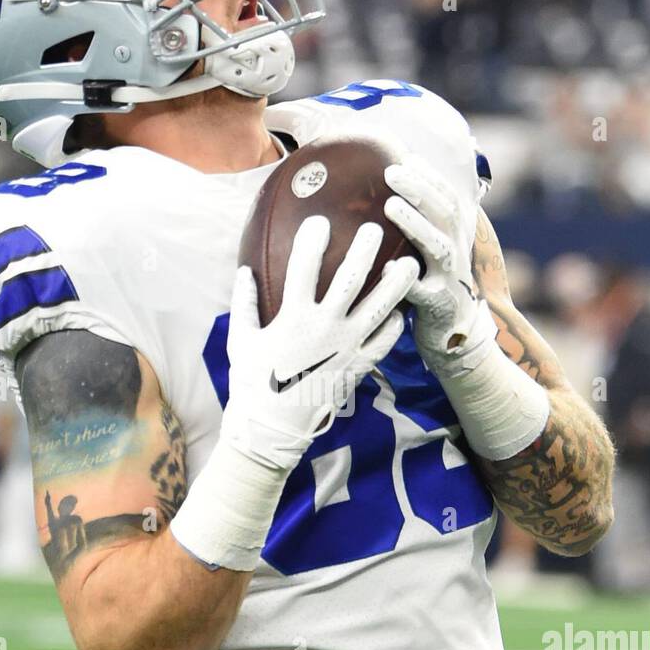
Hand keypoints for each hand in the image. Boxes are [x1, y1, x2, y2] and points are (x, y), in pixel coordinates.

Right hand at [223, 214, 418, 470]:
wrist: (273, 428)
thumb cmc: (252, 384)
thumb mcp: (240, 341)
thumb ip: (243, 304)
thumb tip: (243, 272)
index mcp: (293, 317)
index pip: (304, 268)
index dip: (312, 241)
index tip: (320, 220)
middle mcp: (324, 328)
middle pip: (351, 279)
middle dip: (364, 250)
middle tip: (375, 228)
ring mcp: (346, 348)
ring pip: (378, 308)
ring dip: (395, 284)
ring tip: (409, 263)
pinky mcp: (358, 367)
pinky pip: (383, 343)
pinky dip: (394, 327)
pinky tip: (399, 312)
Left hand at [383, 156, 495, 371]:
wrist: (453, 336)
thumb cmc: (429, 287)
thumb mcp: (426, 254)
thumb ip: (414, 227)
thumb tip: (379, 196)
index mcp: (454, 236)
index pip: (447, 198)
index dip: (430, 176)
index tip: (406, 155)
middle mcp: (457, 252)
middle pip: (445, 212)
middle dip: (421, 188)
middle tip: (392, 171)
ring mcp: (450, 278)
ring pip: (437, 246)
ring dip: (415, 223)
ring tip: (390, 206)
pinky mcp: (439, 306)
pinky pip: (422, 292)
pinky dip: (406, 279)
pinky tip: (387, 268)